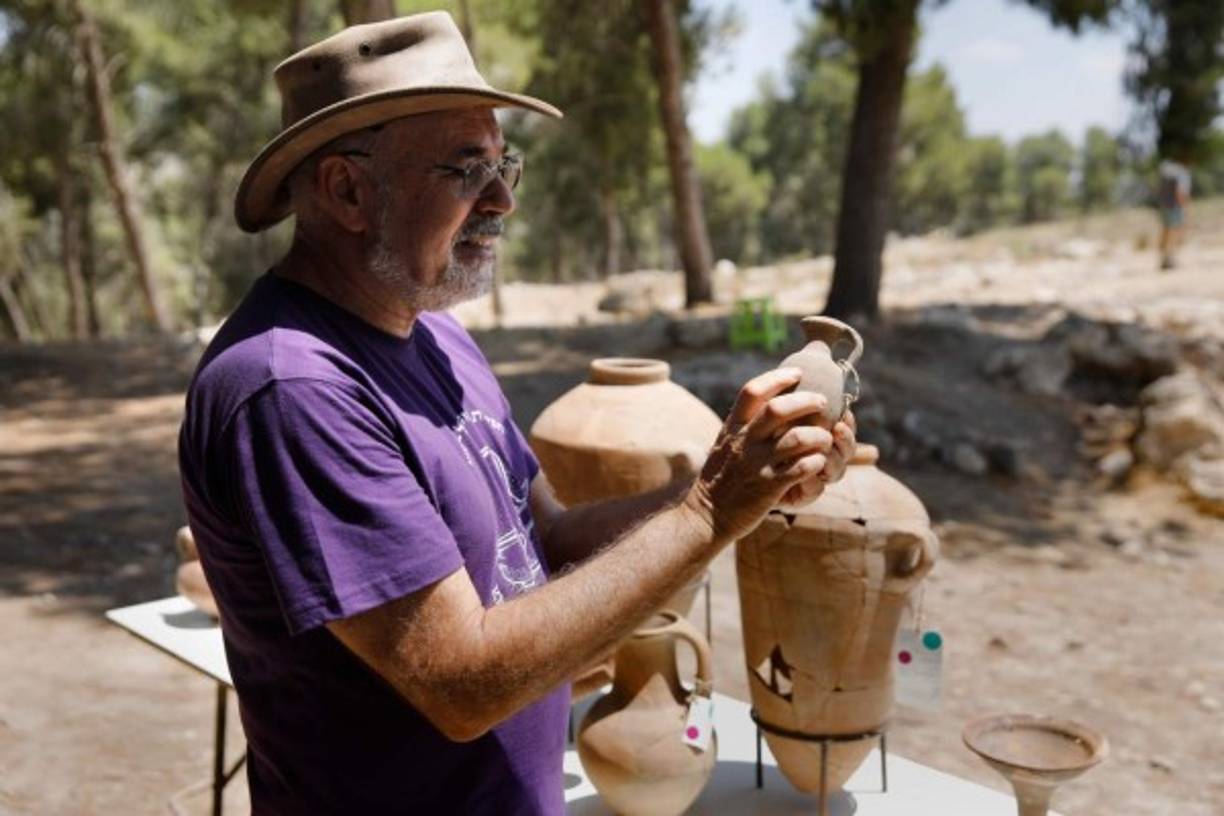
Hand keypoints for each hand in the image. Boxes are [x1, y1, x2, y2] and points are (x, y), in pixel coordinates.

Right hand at [682, 367, 848, 543]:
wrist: (706, 515)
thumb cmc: (721, 477)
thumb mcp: (725, 443)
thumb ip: (743, 424)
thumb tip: (768, 401)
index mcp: (733, 428)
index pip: (752, 391)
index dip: (778, 377)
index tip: (798, 372)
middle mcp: (744, 442)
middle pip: (779, 409)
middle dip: (807, 401)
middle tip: (822, 402)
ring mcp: (757, 465)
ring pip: (798, 439)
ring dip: (819, 436)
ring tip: (825, 439)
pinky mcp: (769, 488)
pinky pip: (802, 468)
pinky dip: (816, 462)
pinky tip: (818, 462)